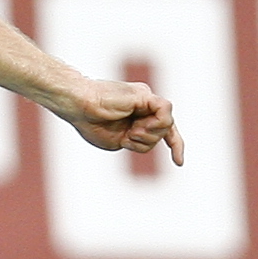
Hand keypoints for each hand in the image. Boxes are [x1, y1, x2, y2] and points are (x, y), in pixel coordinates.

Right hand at [53, 77, 184, 162]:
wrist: (79, 107)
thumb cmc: (90, 123)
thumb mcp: (119, 141)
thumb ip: (138, 140)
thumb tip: (156, 137)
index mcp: (137, 116)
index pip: (164, 130)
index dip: (175, 145)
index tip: (179, 163)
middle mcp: (145, 106)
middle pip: (164, 131)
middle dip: (148, 141)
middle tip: (129, 136)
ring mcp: (145, 99)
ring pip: (166, 125)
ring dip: (148, 135)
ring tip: (130, 130)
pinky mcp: (145, 95)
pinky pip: (165, 113)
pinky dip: (155, 124)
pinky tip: (138, 126)